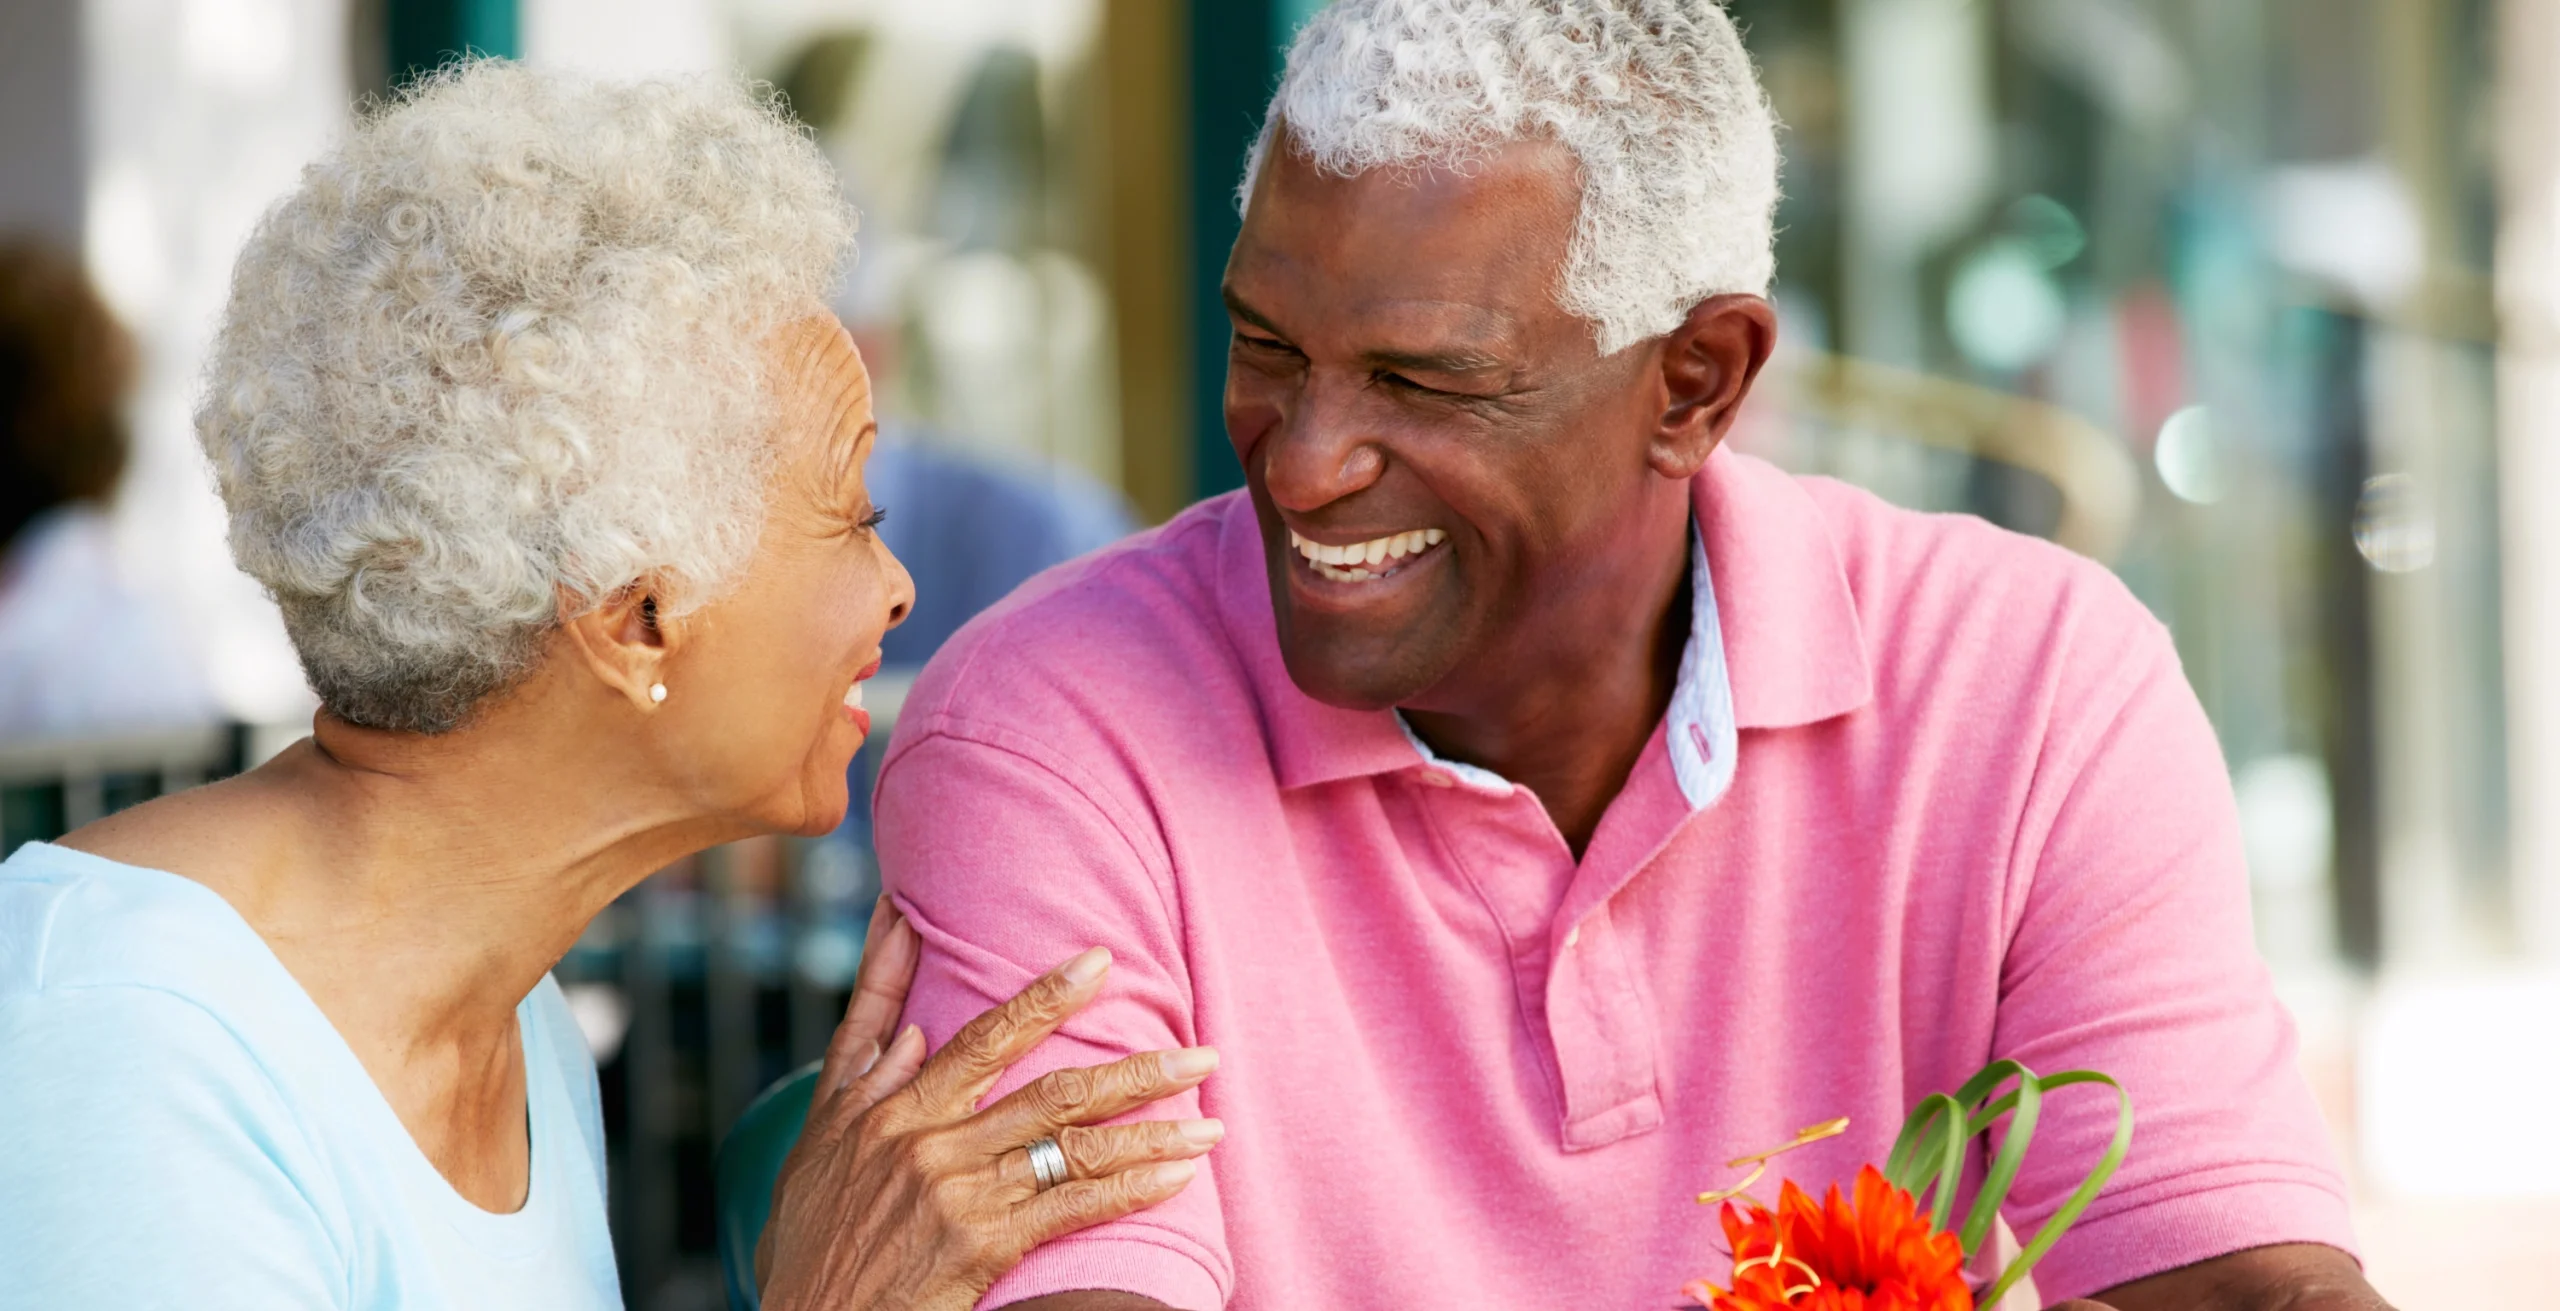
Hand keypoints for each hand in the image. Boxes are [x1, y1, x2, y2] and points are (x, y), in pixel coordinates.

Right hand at [758, 904, 1220, 1310]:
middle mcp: (928, 1138)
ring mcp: (957, 1189)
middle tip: (1197, 1049)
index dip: (1039, 995)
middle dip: (1130, 1065)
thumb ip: (858, 1080)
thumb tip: (910, 1029)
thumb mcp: (814, 1149)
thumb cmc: (809, 1245)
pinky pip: (1072, 1205)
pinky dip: (1129, 1189)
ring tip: (1210, 1119)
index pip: (977, 1035)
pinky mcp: (980, 1243)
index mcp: (890, 1108)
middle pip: (1047, 1083)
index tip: (1097, 960)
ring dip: (1151, 1127)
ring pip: (1074, 1139)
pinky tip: (1177, 1176)